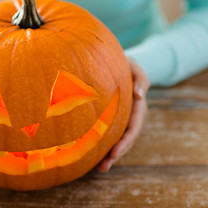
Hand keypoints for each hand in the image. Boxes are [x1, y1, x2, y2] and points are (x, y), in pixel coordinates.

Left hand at [97, 57, 149, 171]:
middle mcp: (130, 117)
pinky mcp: (110, 118)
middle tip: (103, 167)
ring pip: (116, 140)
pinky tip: (92, 155)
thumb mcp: (135, 68)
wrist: (115, 64)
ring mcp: (121, 119)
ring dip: (108, 155)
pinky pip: (107, 133)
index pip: (133, 128)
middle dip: (115, 154)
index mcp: (138, 108)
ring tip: (99, 168)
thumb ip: (141, 79)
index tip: (115, 154)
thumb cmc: (126, 65)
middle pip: (125, 140)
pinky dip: (101, 145)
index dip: (125, 142)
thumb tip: (140, 95)